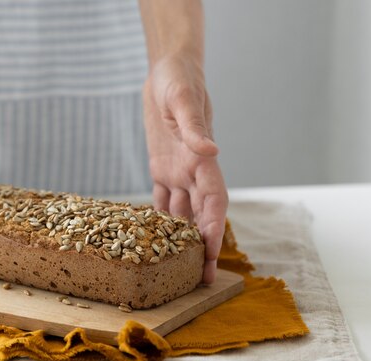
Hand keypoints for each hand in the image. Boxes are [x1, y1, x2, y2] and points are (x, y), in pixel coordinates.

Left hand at [143, 55, 227, 283]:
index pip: (214, 203)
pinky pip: (161, 200)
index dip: (216, 230)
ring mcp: (177, 171)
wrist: (166, 72)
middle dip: (204, 247)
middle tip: (202, 279)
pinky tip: (154, 240)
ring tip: (178, 269)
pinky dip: (159, 221)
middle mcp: (193, 171)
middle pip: (201, 217)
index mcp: (202, 160)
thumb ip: (195, 126)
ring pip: (182, 214)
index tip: (215, 255)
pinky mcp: (161, 168)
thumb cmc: (178, 80)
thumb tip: (212, 150)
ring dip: (182, 241)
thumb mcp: (183, 99)